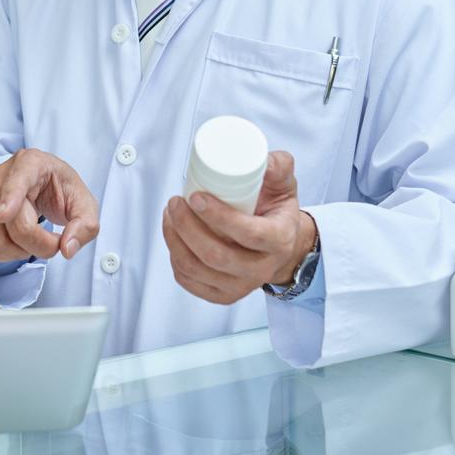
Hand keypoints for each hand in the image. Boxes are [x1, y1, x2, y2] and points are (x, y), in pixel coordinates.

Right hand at [0, 149, 100, 262]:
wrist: (43, 184)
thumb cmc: (61, 190)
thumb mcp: (85, 205)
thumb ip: (85, 226)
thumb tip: (67, 248)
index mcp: (30, 163)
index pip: (17, 182)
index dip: (10, 199)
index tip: (3, 215)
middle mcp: (0, 174)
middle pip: (12, 224)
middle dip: (37, 245)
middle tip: (53, 242)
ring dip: (19, 252)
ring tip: (33, 240)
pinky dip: (0, 255)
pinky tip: (15, 244)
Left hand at [161, 151, 316, 304]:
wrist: (281, 247)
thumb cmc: (277, 213)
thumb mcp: (284, 186)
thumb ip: (278, 166)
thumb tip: (262, 159)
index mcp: (279, 241)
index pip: (248, 234)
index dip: (218, 216)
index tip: (196, 197)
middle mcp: (261, 269)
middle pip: (216, 256)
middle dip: (187, 227)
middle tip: (175, 202)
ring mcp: (240, 285)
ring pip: (197, 269)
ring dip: (175, 240)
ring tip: (170, 214)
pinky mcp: (222, 294)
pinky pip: (190, 281)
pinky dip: (175, 257)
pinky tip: (174, 237)